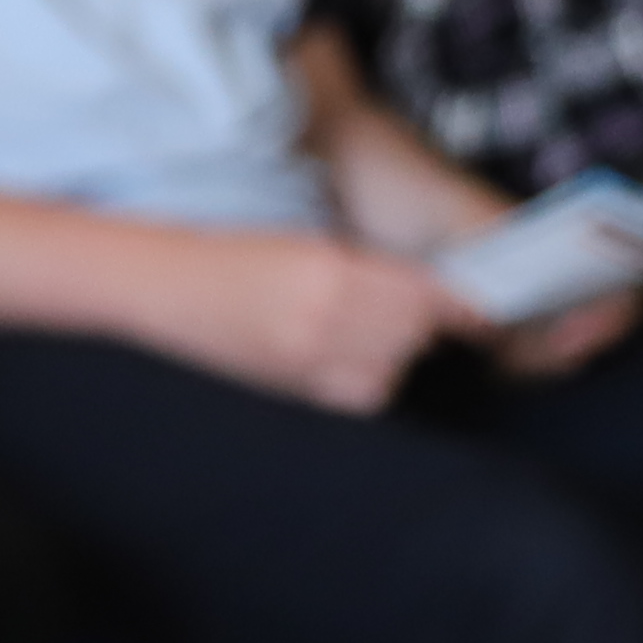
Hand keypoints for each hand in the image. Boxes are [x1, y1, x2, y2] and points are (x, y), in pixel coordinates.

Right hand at [159, 226, 473, 413]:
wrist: (162, 289)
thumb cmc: (228, 259)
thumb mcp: (306, 248)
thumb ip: (368, 272)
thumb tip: (431, 300)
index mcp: (331, 271)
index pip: (426, 296)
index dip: (462, 306)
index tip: (481, 313)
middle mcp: (326, 320)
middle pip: (416, 333)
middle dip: (419, 324)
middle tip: (394, 311)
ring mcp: (310, 362)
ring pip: (394, 367)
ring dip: (393, 353)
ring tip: (356, 333)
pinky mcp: (296, 390)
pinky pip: (363, 394)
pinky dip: (366, 380)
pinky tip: (337, 360)